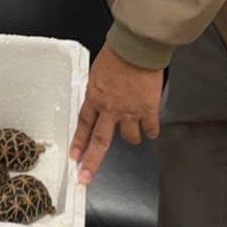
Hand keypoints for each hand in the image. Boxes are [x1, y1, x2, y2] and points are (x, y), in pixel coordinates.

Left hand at [70, 45, 162, 183]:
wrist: (136, 49)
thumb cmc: (116, 55)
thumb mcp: (97, 73)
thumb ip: (98, 91)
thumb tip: (99, 99)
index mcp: (94, 98)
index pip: (83, 124)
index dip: (78, 142)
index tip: (74, 157)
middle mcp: (110, 109)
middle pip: (100, 141)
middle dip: (92, 161)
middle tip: (85, 177)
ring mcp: (129, 112)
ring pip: (129, 138)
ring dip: (131, 137)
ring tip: (133, 131)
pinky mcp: (148, 110)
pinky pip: (151, 129)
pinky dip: (151, 131)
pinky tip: (151, 130)